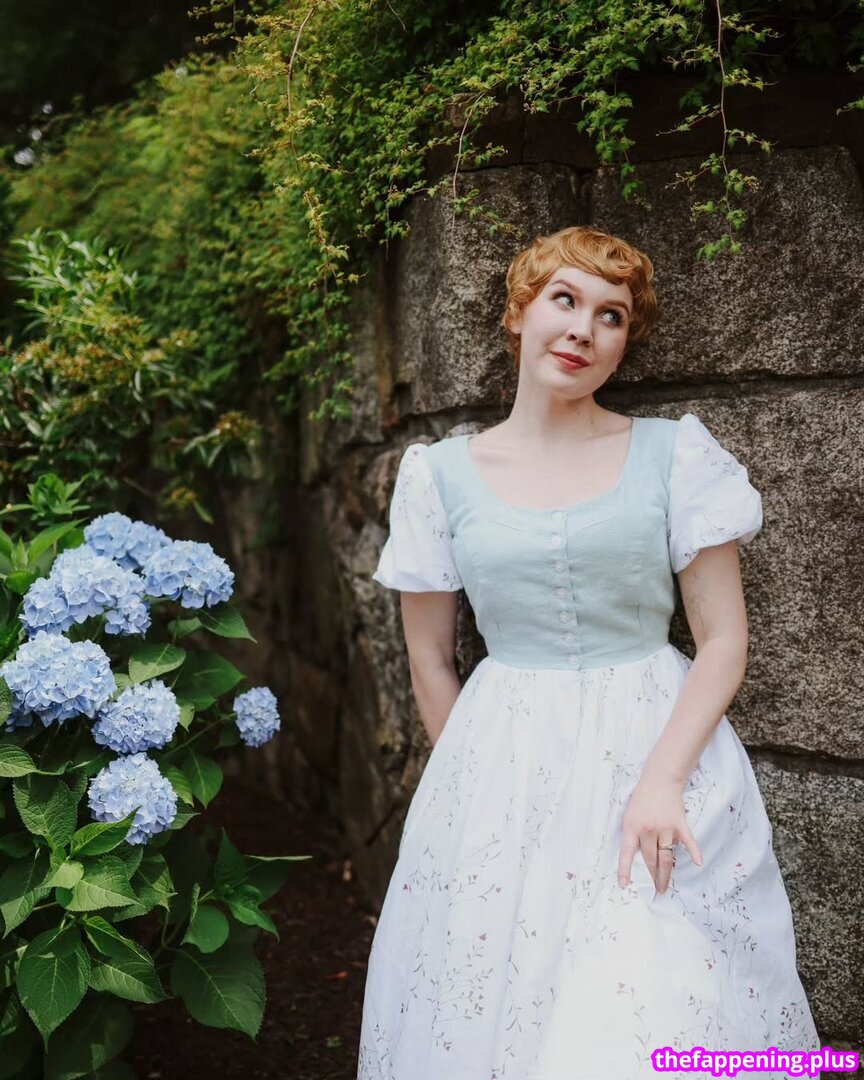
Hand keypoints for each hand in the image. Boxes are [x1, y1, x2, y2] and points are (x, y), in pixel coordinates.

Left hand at [617, 775, 702, 893]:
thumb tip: (638, 857)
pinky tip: (698, 863)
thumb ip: (632, 834)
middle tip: (653, 890)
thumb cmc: (641, 798)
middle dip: (651, 877)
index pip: (627, 853)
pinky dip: (694, 852)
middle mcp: (648, 829)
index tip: (625, 885)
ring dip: (665, 874)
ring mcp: (665, 828)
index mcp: (632, 827)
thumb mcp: (629, 815)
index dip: (625, 870)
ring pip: (666, 857)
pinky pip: (688, 841)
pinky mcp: (680, 824)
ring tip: (663, 887)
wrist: (659, 780)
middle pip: (650, 859)